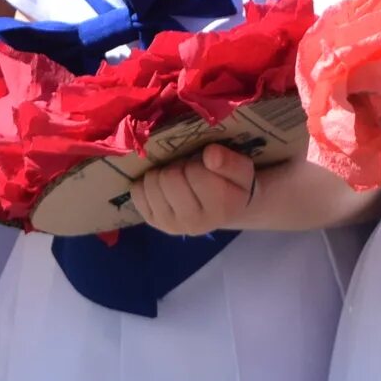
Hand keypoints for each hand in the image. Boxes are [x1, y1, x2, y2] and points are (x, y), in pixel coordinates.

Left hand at [129, 145, 258, 237]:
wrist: (225, 207)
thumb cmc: (233, 184)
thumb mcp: (243, 169)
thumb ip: (230, 162)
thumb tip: (210, 154)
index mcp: (221, 208)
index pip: (195, 173)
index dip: (198, 161)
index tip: (206, 165)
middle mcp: (194, 223)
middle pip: (169, 178)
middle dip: (179, 166)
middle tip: (190, 169)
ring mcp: (171, 225)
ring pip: (151, 183)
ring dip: (163, 172)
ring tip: (178, 177)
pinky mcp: (154, 222)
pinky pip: (137, 192)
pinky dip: (147, 183)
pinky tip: (163, 186)